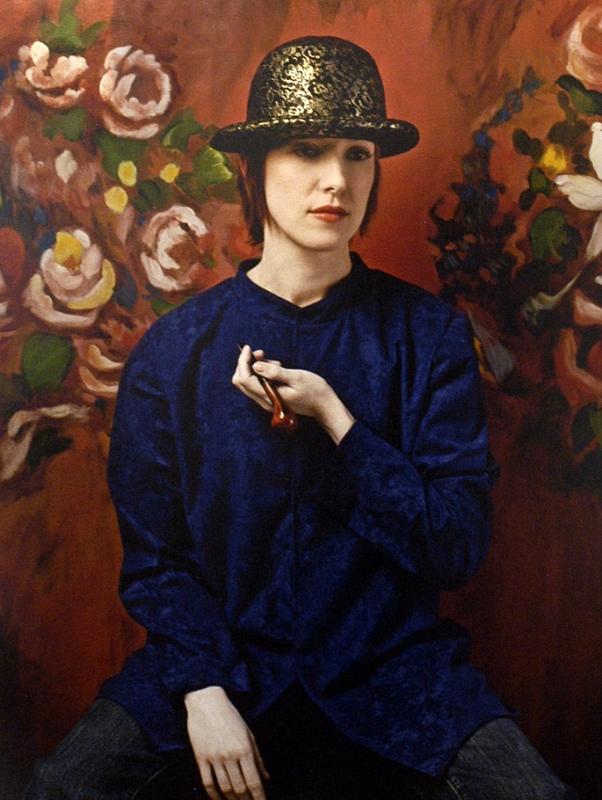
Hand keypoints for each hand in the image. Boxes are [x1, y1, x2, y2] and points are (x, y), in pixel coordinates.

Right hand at [185, 686, 268, 799]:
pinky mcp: (201, 758)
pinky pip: (207, 783)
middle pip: (240, 788)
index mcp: (245, 749)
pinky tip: (219, 799)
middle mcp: (230, 755)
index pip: (254, 782)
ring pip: (224, 788)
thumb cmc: (231, 716)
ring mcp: (214, 758)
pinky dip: (214, 795)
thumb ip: (258, 758)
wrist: (207, 702)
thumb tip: (266, 778)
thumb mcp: (249, 734)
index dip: (259, 798)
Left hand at [232, 345, 354, 443]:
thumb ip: (275, 372)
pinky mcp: (271, 399)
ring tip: (275, 362)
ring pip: (248, 383)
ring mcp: (267, 401)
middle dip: (245, 364)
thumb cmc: (314, 390)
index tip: (248, 348)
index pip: (245, 379)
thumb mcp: (296, 377)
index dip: (242, 362)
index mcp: (269, 396)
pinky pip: (257, 384)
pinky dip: (261, 373)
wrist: (324, 406)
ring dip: (255, 368)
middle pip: (241, 382)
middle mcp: (264, 401)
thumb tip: (255, 365)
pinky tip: (276, 368)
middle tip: (260, 353)